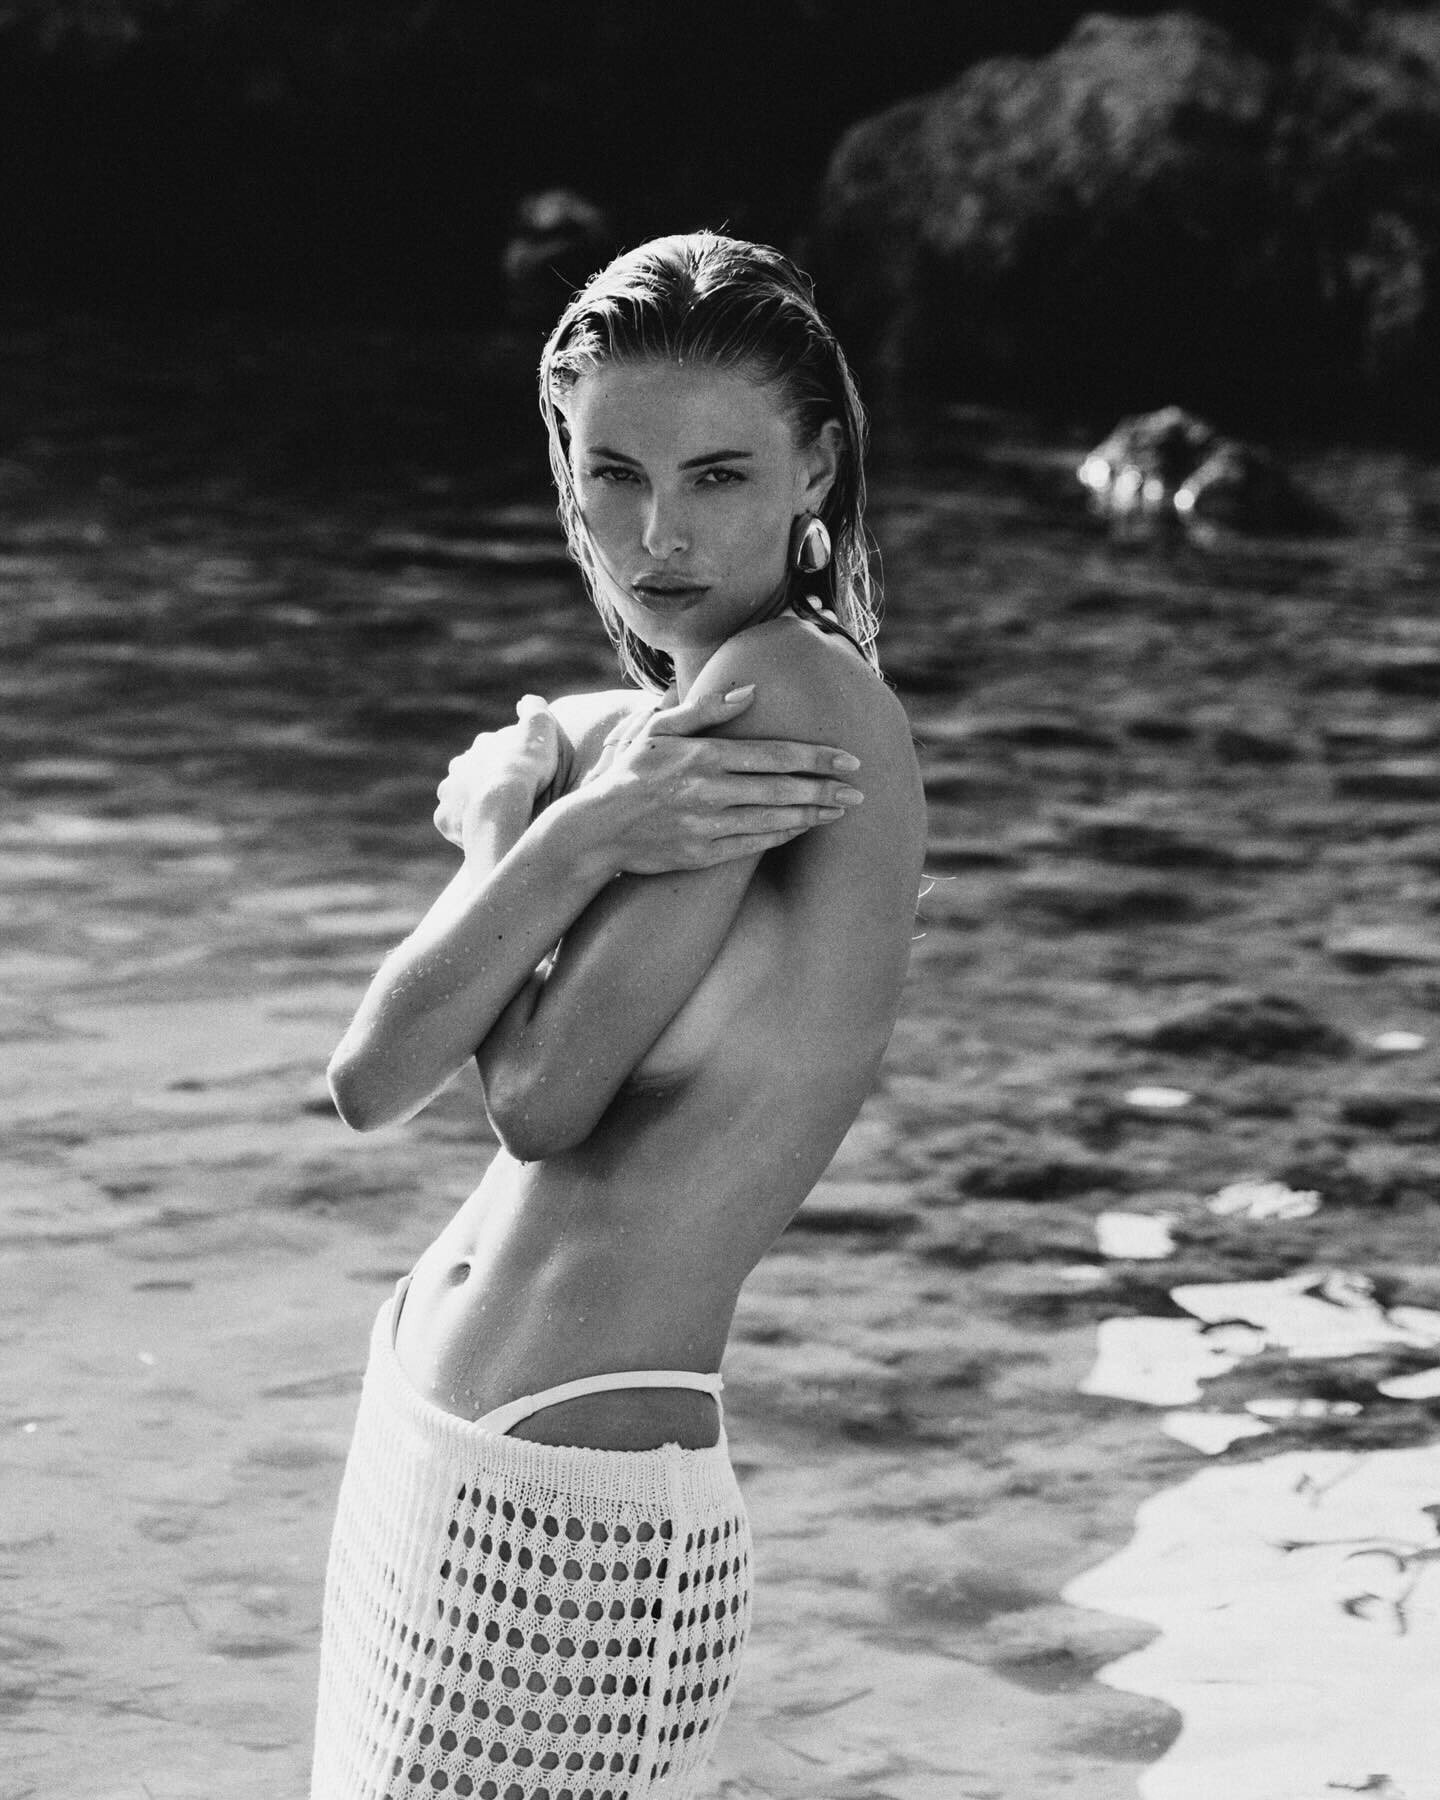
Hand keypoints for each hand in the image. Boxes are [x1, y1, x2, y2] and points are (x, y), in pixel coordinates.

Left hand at [433, 695, 561, 846]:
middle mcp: (458, 768)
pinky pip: (454, 825)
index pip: (491, 751)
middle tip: (505, 799)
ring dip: (471, 806)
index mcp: (480, 747)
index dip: (506, 762)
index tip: (520, 773)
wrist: (504, 804)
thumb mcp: (540, 730)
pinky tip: (482, 834)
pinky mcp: (446, 820)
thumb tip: (528, 701)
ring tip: (493, 820)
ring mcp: (449, 794)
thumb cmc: (526, 768)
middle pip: (470, 774)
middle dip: (483, 782)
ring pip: (459, 799)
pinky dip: (465, 829)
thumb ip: (536, 712)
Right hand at [579, 683, 863, 874]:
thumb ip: (704, 710)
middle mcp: (709, 791)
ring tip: (840, 809)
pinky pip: (754, 845)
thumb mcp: (657, 729)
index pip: (774, 754)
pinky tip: (804, 827)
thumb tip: (750, 692)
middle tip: (859, 791)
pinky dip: (783, 835)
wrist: (596, 830)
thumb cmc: (629, 772)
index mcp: (703, 756)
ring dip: (812, 814)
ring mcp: (707, 826)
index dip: (817, 758)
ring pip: (774, 818)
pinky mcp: (703, 855)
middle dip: (827, 789)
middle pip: (783, 789)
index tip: (849, 760)